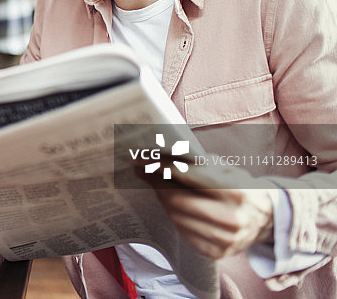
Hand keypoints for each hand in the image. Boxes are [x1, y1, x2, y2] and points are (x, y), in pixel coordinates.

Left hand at [139, 162, 273, 258]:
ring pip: (177, 216)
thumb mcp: (227, 169)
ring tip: (157, 185)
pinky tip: (171, 204)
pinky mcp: (216, 253)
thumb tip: (163, 156)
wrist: (267, 220)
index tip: (144, 159)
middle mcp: (232, 219)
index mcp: (236, 192)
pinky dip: (174, 215)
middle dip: (156, 184)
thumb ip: (199, 164)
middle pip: (178, 200)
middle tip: (143, 172)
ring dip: (162, 199)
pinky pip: (183, 231)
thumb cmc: (242, 188)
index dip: (162, 167)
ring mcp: (224, 239)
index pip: (189, 177)